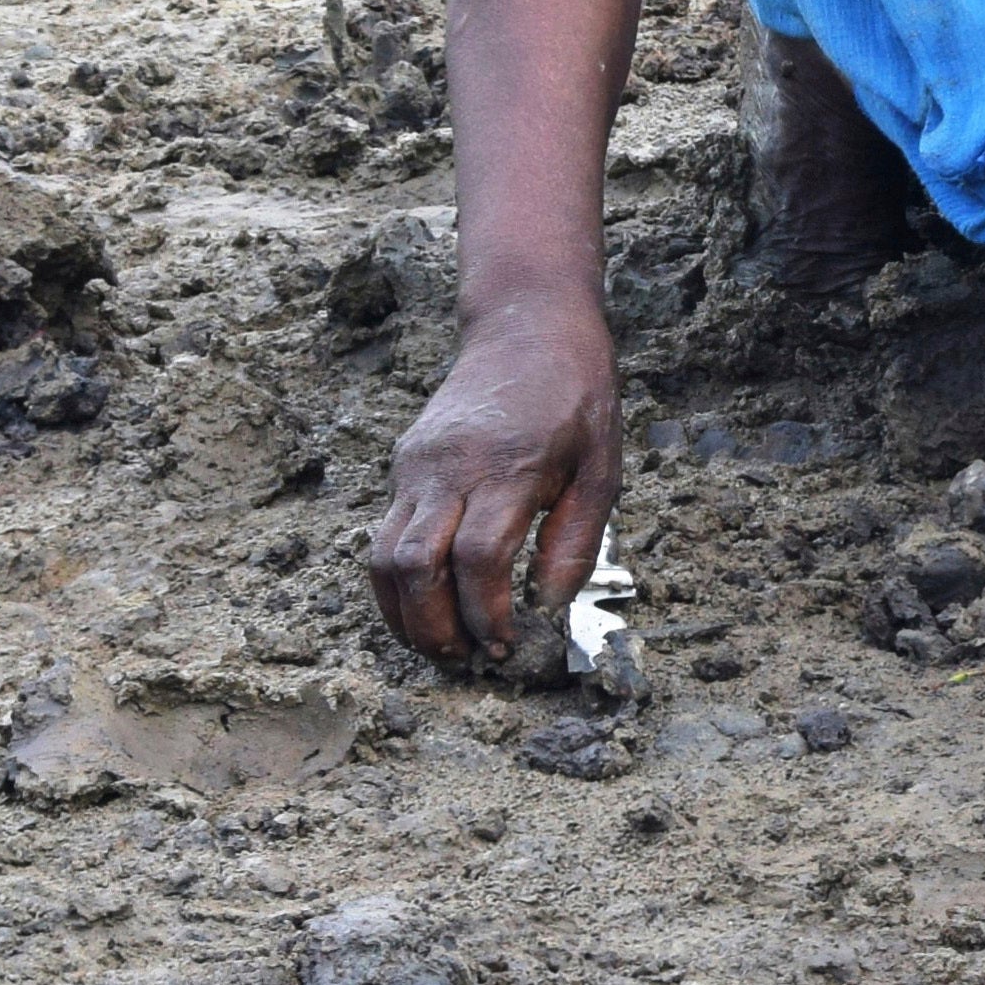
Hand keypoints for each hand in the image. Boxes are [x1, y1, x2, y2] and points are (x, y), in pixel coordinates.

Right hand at [364, 294, 619, 668]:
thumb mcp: (602, 466)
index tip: (505, 644)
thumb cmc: (576, 396)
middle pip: (415, 566)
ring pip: (382, 557)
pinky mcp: (403, 464)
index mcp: (507, 467)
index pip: (478, 560)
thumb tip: (549, 609)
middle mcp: (449, 467)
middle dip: (434, 628)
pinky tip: (425, 605)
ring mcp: (416, 464)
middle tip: (466, 659)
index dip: (486, 613)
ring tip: (439, 646)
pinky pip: (383, 533)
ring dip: (404, 614)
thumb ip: (576, 541)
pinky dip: (395, 581)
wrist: (526, 325)